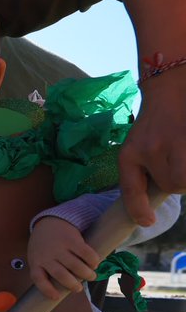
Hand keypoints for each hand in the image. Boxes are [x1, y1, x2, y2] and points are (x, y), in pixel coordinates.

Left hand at [28, 217, 98, 298]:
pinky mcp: (72, 239)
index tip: (56, 297)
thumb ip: (45, 270)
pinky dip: (93, 260)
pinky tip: (95, 264)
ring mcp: (59, 247)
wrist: (49, 222)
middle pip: (61, 275)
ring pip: (75, 265)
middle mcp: (47, 255)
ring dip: (86, 274)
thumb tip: (60, 291)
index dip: (47, 290)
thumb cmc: (44, 246)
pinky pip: (85, 252)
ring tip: (91, 276)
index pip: (38, 279)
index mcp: (36, 262)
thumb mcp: (38, 257)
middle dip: (72, 284)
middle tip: (78, 289)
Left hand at [119, 73, 185, 226]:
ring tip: (182, 158)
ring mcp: (175, 139)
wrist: (170, 90)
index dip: (138, 208)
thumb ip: (141, 175)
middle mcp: (149, 148)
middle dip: (179, 181)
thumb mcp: (137, 149)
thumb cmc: (154, 126)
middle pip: (172, 184)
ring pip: (183, 179)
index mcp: (130, 153)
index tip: (147, 221)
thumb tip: (154, 206)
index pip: (131, 188)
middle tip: (178, 164)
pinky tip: (185, 152)